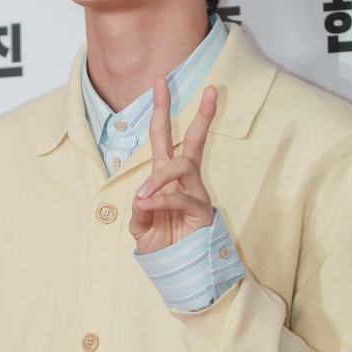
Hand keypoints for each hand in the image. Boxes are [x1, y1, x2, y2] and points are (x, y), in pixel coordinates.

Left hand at [130, 76, 217, 254]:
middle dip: (201, 115)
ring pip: (182, 167)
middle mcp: (185, 179)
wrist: (178, 270)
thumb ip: (140, 209)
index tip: (161, 81)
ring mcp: (196, 193)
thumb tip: (142, 197)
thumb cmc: (161, 244)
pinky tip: (146, 206)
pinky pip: (180, 198)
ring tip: (144, 196)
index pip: (165, 137)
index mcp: (167, 176)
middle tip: (212, 89)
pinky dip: (161, 201)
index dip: (162, 109)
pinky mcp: (201, 211)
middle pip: (195, 140)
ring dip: (160, 178)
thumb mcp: (140, 225)